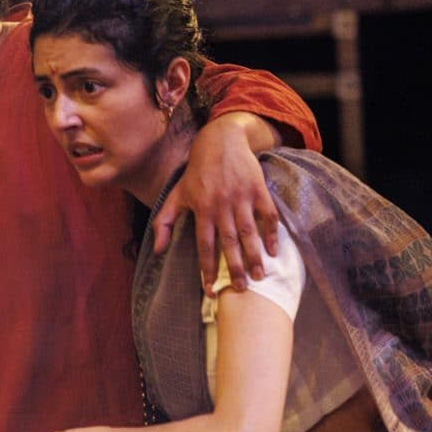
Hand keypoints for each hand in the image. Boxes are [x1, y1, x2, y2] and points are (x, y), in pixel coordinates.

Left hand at [152, 113, 278, 293]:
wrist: (220, 141)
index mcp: (201, 209)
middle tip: (240, 290)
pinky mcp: (258, 190)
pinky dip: (272, 233)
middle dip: (234, 268)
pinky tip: (274, 251)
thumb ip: (163, 222)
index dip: (207, 269)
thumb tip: (157, 250)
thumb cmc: (196, 172)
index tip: (210, 291)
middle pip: (229, 242)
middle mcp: (221, 205)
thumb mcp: (176, 194)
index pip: (204, 245)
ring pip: (249, 232)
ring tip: (259, 276)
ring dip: (254, 255)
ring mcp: (241, 197)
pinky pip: (268, 215)